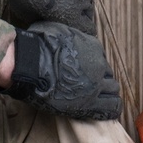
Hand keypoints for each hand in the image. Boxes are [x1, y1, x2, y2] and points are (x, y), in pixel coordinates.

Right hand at [6, 22, 121, 119]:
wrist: (30, 64)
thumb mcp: (57, 30)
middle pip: (108, 74)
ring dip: (106, 93)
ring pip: (113, 89)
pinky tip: (106, 112)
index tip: (84, 71)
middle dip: (100, 79)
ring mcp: (96, 84)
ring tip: (95, 100)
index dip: (92, 65)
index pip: (100, 57)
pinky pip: (113, 107)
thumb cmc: (37, 45)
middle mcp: (98, 64)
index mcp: (93, 46)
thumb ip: (68, 36)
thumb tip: (64, 36)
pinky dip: (112, 109)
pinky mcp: (90, 103)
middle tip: (86, 86)